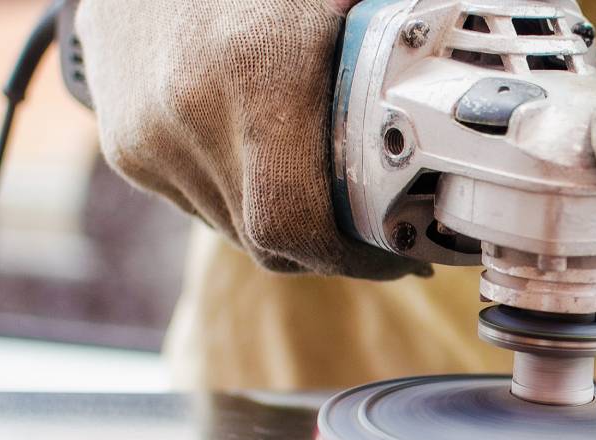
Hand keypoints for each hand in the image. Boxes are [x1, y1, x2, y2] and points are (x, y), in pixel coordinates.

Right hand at [76, 0, 430, 278]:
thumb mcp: (337, 0)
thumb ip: (396, 45)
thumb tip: (467, 86)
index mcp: (257, 72)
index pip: (297, 222)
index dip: (356, 258)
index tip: (401, 258)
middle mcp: (192, 113)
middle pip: (269, 238)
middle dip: (331, 247)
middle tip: (381, 233)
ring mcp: (149, 138)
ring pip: (235, 228)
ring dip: (286, 225)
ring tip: (326, 193)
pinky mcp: (128, 149)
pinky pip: (201, 205)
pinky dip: (244, 200)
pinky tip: (273, 166)